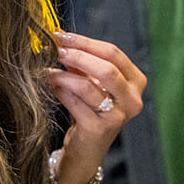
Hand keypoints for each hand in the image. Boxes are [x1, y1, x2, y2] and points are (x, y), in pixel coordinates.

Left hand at [46, 30, 145, 183]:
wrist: (86, 148)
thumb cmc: (89, 108)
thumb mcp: (91, 81)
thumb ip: (81, 60)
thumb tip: (59, 37)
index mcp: (135, 81)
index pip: (113, 53)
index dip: (85, 42)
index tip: (62, 35)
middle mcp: (132, 99)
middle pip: (106, 68)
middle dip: (77, 55)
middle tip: (55, 49)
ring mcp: (118, 116)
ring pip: (87, 86)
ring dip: (62, 74)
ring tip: (47, 70)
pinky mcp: (99, 129)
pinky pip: (73, 102)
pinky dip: (58, 90)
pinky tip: (48, 84)